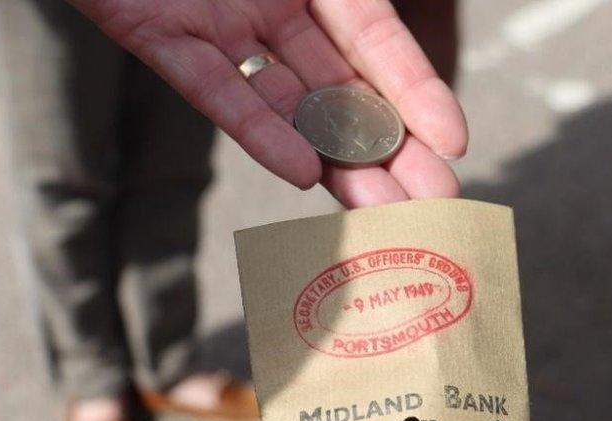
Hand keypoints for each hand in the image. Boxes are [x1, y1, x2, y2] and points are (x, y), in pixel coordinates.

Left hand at [66, 0, 467, 207]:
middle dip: (389, 148)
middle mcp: (272, 7)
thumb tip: (385, 17)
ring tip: (380, 210)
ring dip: (334, 159)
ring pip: (286, 105)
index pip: (375, 42)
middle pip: (340, 90)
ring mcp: (218, 28)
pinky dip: (257, 130)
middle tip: (433, 203)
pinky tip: (301, 170)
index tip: (454, 144)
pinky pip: (212, 89)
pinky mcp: (158, 38)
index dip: (416, 92)